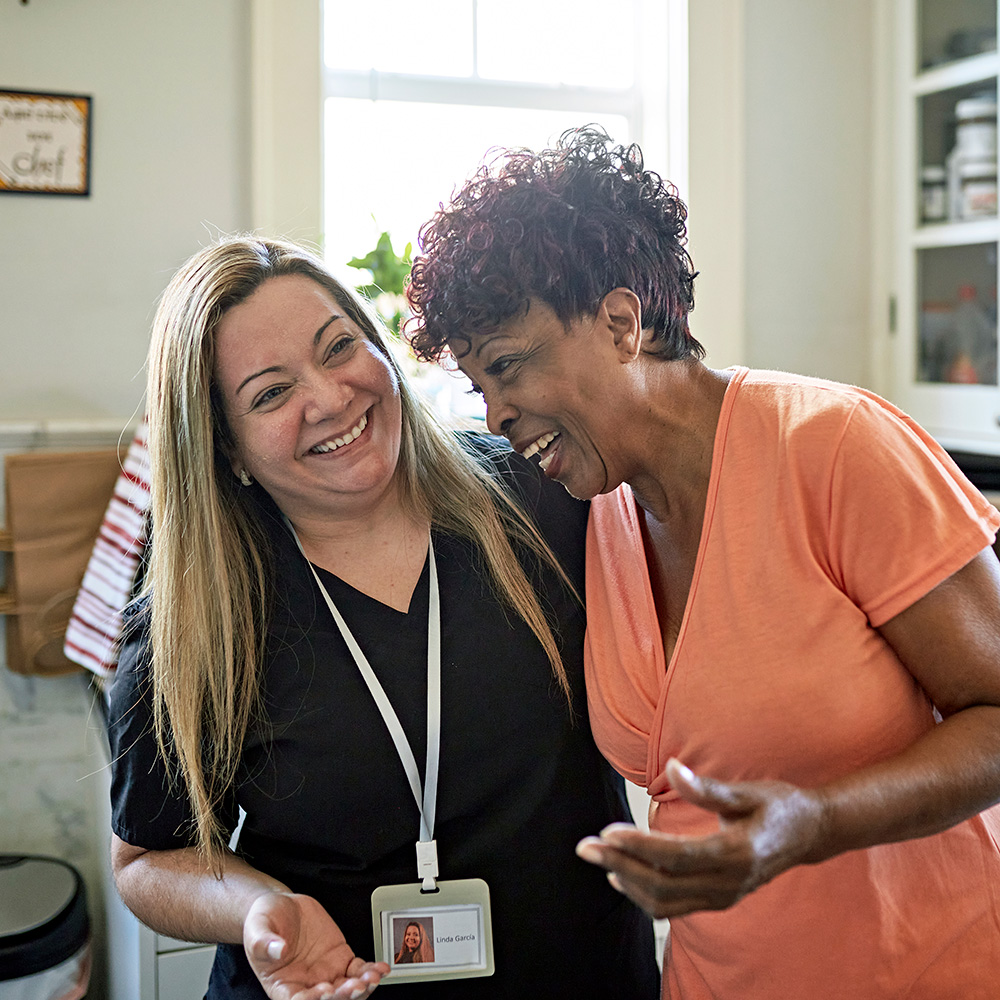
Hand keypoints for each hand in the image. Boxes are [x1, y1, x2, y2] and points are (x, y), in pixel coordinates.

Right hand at [244, 891, 389, 999]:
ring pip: (347, 989)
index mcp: (282, 986)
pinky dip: (370, 971)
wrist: (283, 907)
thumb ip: (264, 941)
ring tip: (372, 978)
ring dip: (362, 988)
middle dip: (343, 996)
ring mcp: (326, 973)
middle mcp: (306, 985)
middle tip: (355, 986)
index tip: (325, 991)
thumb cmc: (265, 922)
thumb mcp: (257, 928)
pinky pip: (358, 970)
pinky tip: (380, 968)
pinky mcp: (341, 959)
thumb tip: (277, 949)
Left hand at [576, 758, 826, 918]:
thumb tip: (671, 767)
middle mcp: (729, 883)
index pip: (676, 857)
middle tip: (585, 846)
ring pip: (665, 902)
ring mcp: (724, 896)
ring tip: (597, 858)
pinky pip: (674, 906)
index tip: (607, 832)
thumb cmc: (778, 805)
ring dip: (626, 881)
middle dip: (620, 865)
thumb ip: (706, 787)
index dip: (639, 847)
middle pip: (663, 884)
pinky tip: (621, 877)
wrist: (810, 834)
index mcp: (736, 854)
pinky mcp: (719, 899)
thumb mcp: (747, 790)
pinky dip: (644, 895)